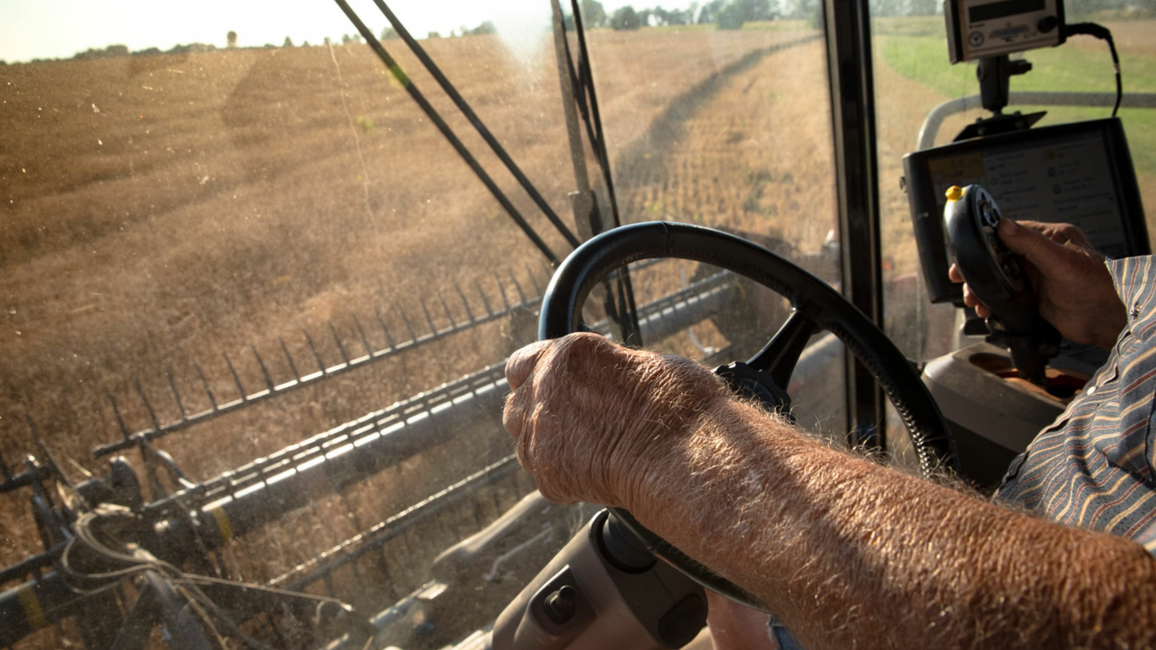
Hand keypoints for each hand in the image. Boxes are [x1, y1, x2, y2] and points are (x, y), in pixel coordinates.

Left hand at [503, 333, 727, 511]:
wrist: (686, 451)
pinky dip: (565, 480)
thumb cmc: (681, 405)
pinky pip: (545, 478)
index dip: (535, 380)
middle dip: (537, 417)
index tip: (550, 392)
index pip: (521, 364)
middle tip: (572, 428)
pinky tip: (597, 476)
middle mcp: (544, 389)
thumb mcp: (643, 364)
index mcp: (568, 354)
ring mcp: (540, 434)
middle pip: (516, 407)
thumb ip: (605, 372)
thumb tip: (607, 381)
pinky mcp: (548, 474)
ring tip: (588, 454)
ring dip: (547, 449)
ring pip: (524, 446)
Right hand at [949, 218, 1125, 348]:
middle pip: (999, 257)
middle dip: (978, 269)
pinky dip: (992, 303)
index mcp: (1049, 238)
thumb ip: (1031, 243)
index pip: (1011, 232)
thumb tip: (1004, 225)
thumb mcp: (1060, 260)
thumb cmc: (1095, 284)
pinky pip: (1005, 297)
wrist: (1105, 319)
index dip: (986, 241)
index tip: (967, 249)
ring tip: (973, 298)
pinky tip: (986, 309)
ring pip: (999, 278)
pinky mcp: (1033, 297)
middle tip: (960, 276)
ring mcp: (1036, 277)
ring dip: (983, 288)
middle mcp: (1041, 256)